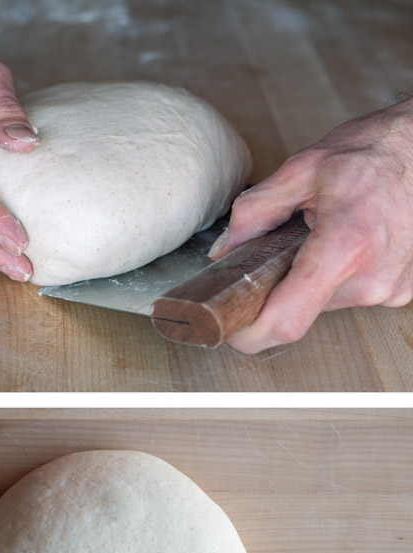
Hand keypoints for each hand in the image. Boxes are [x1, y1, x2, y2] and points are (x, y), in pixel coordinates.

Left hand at [208, 99, 412, 352]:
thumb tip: (224, 251)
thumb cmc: (376, 150)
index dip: (249, 334)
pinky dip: (340, 274)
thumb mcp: (302, 169)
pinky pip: (353, 293)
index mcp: (345, 247)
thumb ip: (255, 212)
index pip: (285, 321)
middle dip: (282, 285)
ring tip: (328, 233)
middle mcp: (374, 278)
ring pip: (325, 302)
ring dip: (313, 276)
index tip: (231, 325)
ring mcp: (395, 288)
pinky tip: (352, 240)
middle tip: (287, 245)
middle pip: (300, 310)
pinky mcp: (406, 290)